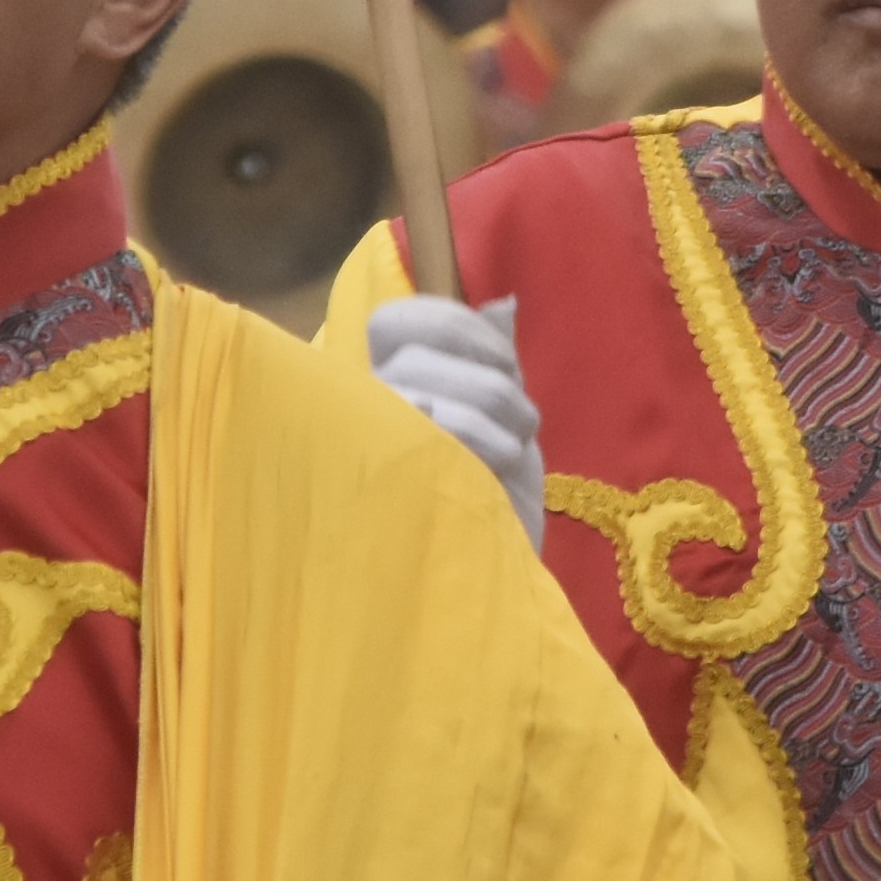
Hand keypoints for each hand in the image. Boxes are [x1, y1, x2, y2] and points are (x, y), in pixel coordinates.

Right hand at [362, 293, 542, 540]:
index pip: (395, 319)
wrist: (489, 574)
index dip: (457, 325)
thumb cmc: (488, 489)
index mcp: (380, 384)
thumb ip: (492, 359)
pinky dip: (491, 443)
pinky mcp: (391, 483)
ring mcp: (370, 446)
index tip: (503, 361)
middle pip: (424, 352)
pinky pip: (444, 430)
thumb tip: (503, 306)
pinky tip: (495, 473)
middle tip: (520, 420)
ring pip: (437, 388)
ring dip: (502, 414)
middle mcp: (360, 410)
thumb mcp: (497, 414)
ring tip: (511, 450)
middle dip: (495, 379)